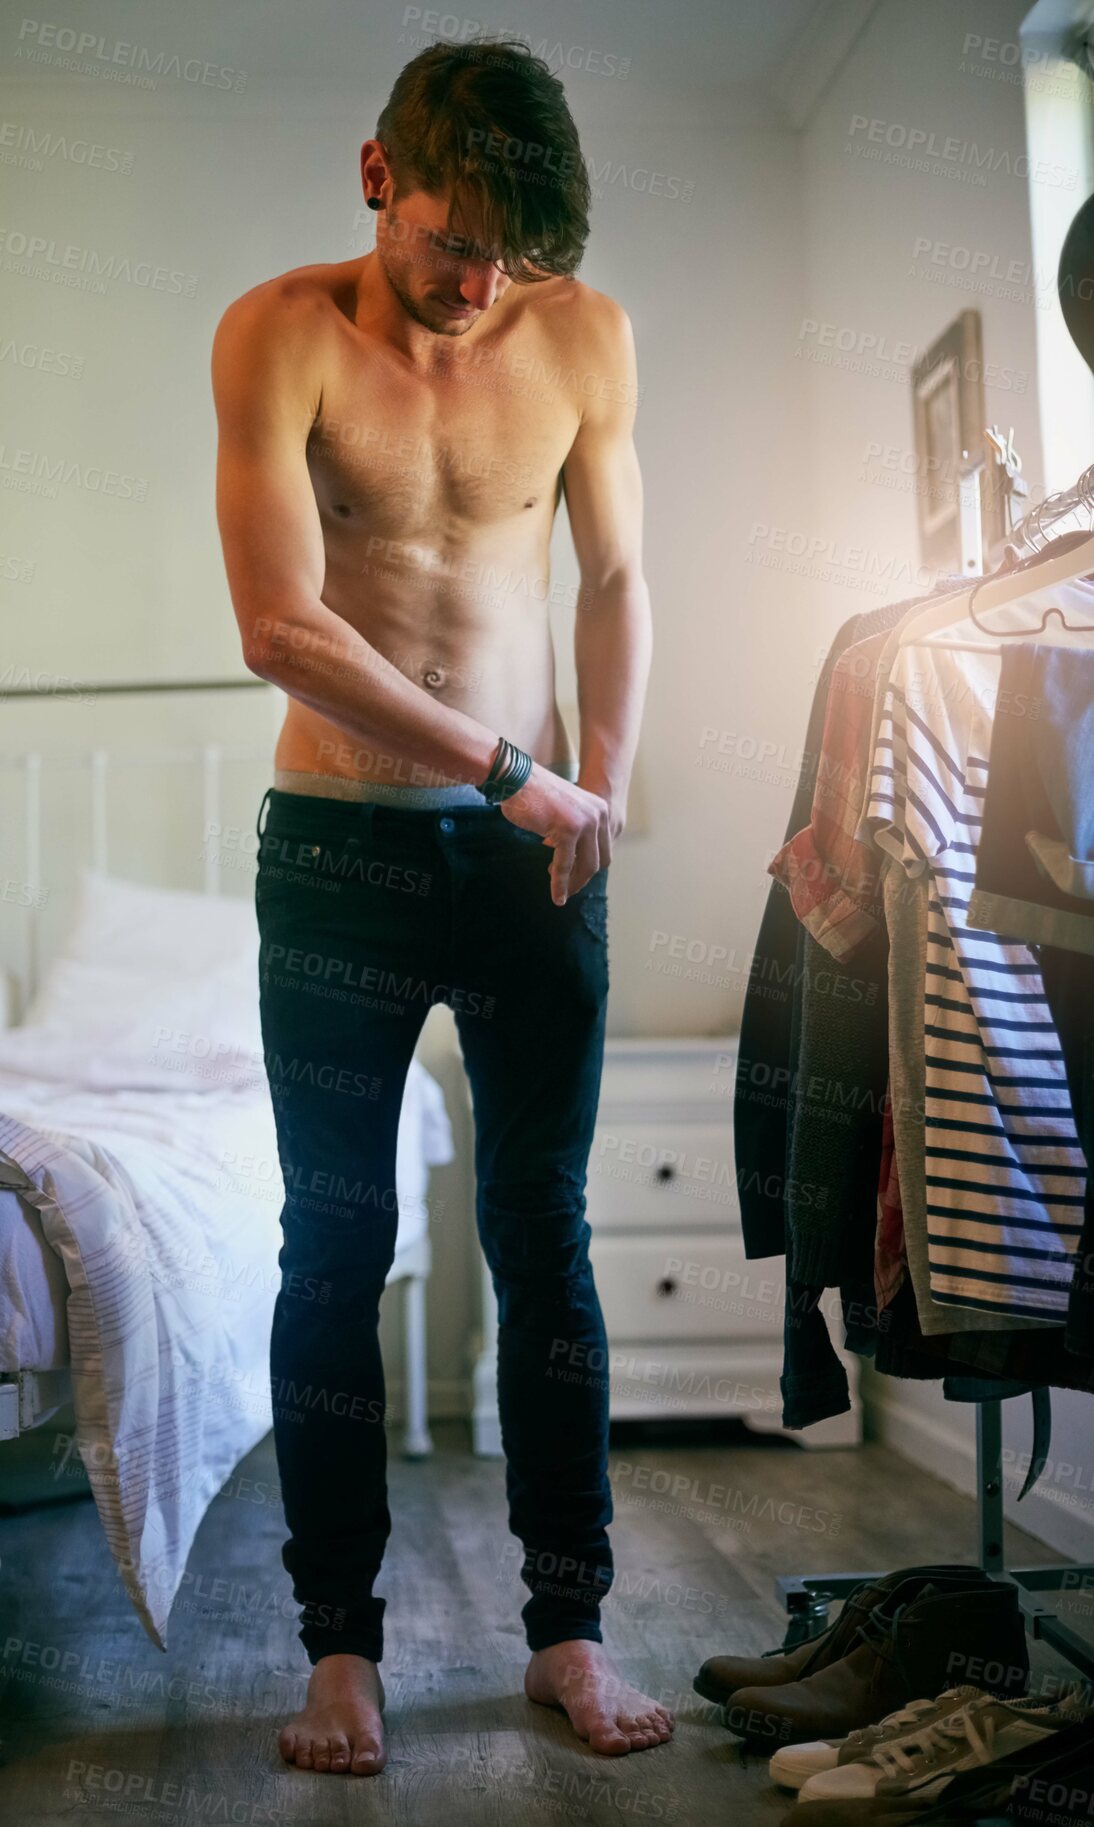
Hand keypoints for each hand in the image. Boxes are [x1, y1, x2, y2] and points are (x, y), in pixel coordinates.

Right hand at [500, 764, 612, 904]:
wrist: (516, 779)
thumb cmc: (533, 796)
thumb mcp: (564, 812)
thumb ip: (575, 830)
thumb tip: (575, 858)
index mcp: (600, 810)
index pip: (603, 848)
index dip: (589, 867)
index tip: (575, 878)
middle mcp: (598, 815)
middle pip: (599, 860)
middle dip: (583, 879)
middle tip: (569, 890)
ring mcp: (585, 822)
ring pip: (586, 866)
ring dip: (573, 884)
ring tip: (562, 896)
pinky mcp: (568, 829)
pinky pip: (565, 865)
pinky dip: (560, 884)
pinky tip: (556, 896)